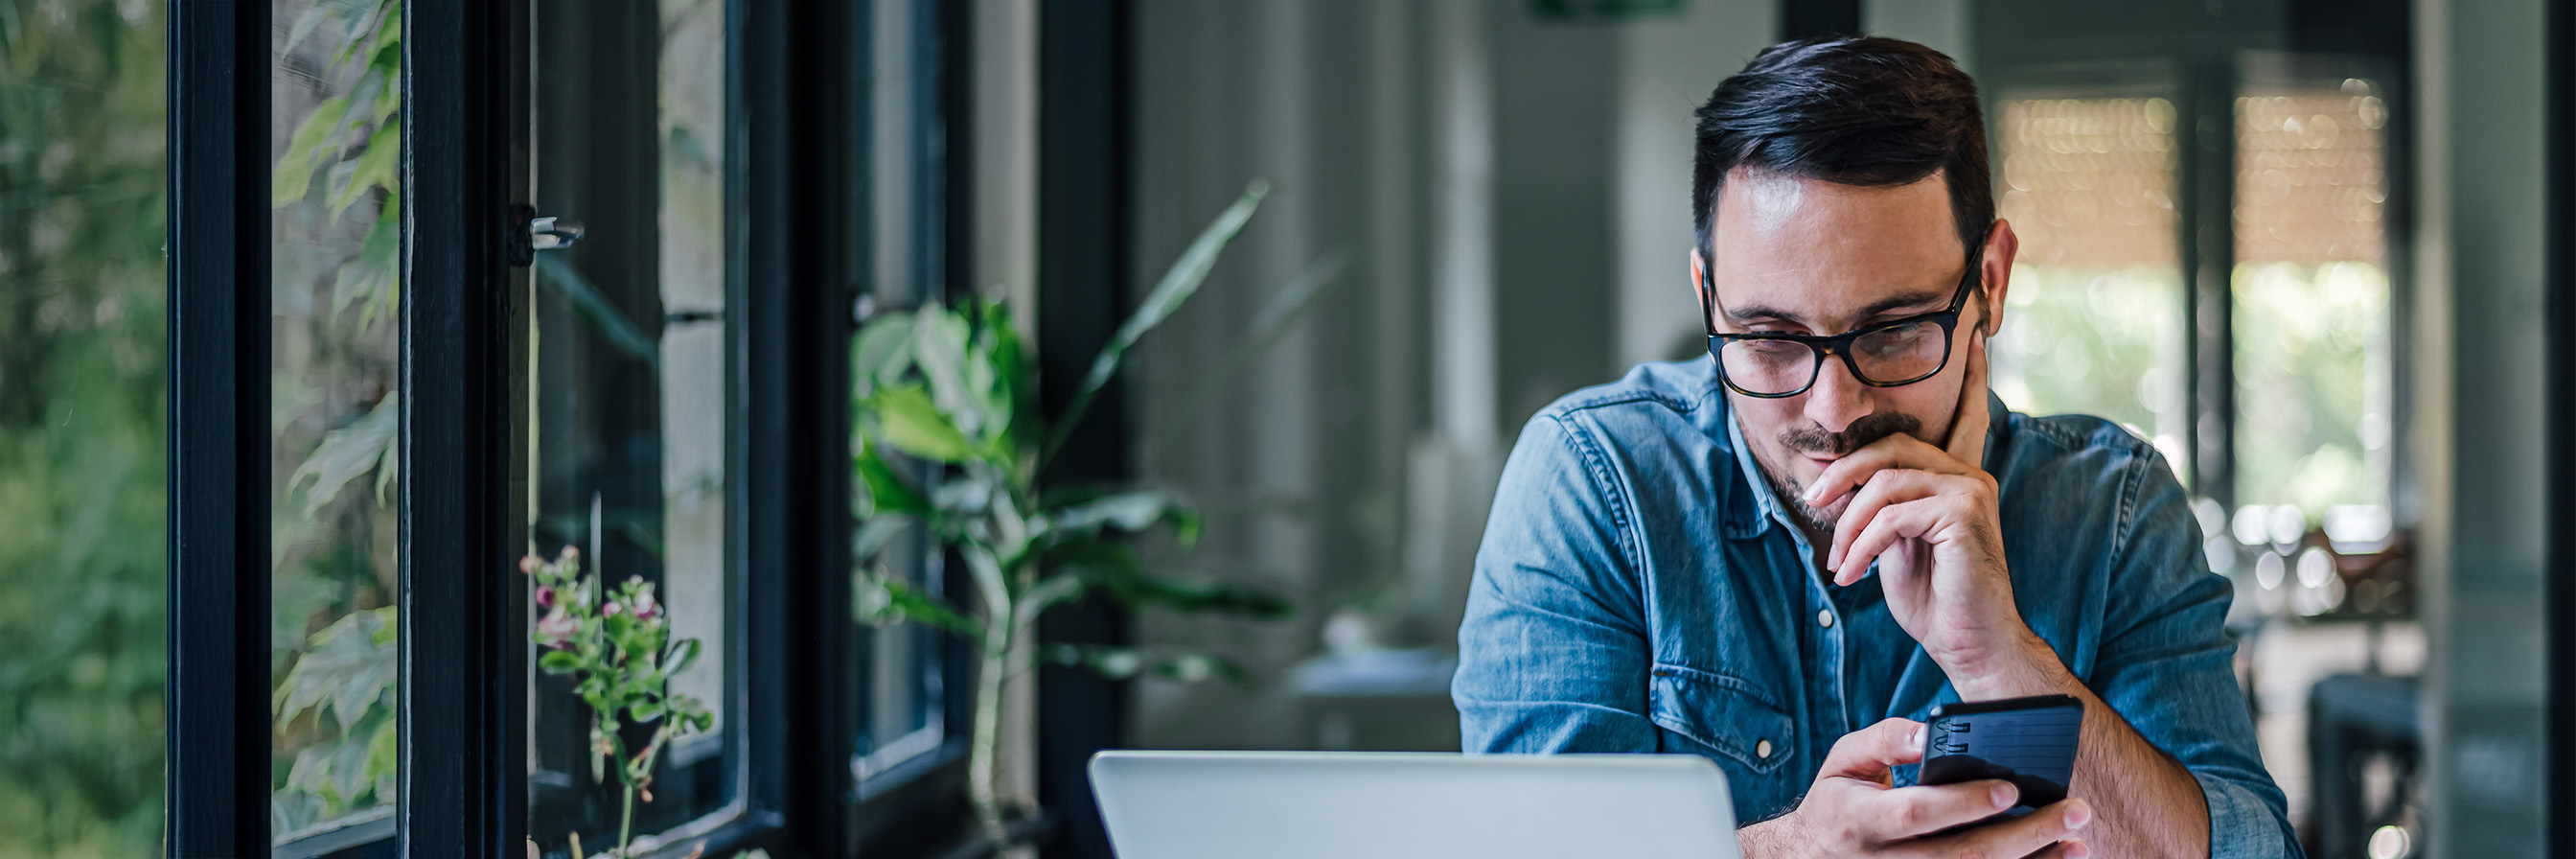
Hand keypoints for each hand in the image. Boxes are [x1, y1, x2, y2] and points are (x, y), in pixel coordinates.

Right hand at [1738, 718, 2092, 858]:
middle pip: (1964, 854)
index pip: (1917, 813)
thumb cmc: (1838, 801)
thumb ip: (1885, 740)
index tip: (2011, 788)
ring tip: (2077, 839)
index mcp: (1860, 820)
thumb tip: (1928, 733)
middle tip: (2073, 809)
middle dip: (2026, 834)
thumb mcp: (1843, 760)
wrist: (1812, 857)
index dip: (1964, 804)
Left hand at [1802, 334, 2044, 691]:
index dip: (1969, 376)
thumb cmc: (1933, 598)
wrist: (1969, 643)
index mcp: (1957, 476)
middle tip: (1815, 503)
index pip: (1962, 416)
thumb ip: (1883, 506)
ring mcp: (1971, 490)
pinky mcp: (1964, 514)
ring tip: (1840, 563)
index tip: (1974, 334)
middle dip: (1842, 473)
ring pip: (1883, 481)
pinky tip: (1852, 575)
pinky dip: (1861, 546)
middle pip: (1889, 446)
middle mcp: (1969, 474)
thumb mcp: (1897, 544)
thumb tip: (1846, 487)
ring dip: (1849, 525)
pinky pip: (1890, 516)